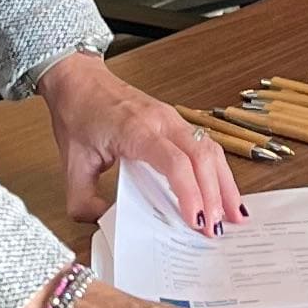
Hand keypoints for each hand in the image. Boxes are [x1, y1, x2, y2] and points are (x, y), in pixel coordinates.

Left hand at [37, 51, 246, 235]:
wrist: (79, 79)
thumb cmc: (78, 113)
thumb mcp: (71, 163)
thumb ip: (83, 200)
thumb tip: (103, 222)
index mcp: (137, 130)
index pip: (175, 162)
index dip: (190, 192)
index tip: (195, 220)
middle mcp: (161, 121)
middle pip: (202, 156)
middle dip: (215, 195)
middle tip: (217, 228)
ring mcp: (172, 118)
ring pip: (210, 149)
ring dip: (224, 183)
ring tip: (235, 214)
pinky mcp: (175, 121)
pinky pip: (205, 144)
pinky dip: (218, 169)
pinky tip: (224, 190)